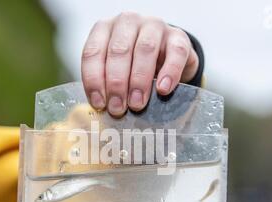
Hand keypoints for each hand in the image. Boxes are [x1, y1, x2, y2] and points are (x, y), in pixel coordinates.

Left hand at [81, 12, 198, 116]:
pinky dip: (169, 73)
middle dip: (116, 83)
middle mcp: (127, 22)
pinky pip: (176, 52)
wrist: (167, 58)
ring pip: (145, 49)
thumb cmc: (133, 67)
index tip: (100, 103)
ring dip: (139, 80)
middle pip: (118, 50)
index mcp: (104, 29)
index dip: (94, 80)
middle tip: (118, 108)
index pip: (93, 52)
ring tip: (137, 104)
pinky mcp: (178, 36)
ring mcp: (154, 26)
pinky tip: (163, 90)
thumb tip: (104, 109)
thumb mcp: (115, 71)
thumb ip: (107, 84)